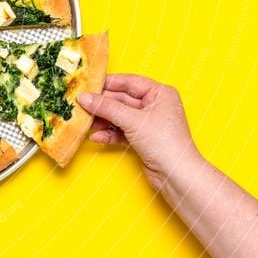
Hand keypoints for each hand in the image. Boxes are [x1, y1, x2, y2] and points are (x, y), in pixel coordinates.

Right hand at [78, 74, 200, 186]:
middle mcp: (155, 105)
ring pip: (119, 116)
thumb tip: (84, 97)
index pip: (129, 82)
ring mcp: (148, 123)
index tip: (87, 85)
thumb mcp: (132, 120)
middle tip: (81, 105)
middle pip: (121, 100)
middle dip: (101, 105)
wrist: (176, 175)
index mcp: (160, 93)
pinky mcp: (142, 138)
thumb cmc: (164, 142)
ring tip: (85, 123)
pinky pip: (121, 131)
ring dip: (102, 120)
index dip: (108, 83)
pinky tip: (97, 137)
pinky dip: (109, 134)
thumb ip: (106, 107)